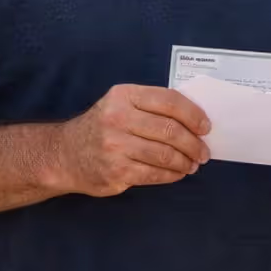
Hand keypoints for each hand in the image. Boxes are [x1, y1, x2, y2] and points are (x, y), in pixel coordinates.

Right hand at [53, 85, 210, 196]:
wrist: (64, 154)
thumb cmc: (102, 127)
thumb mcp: (121, 105)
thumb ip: (152, 107)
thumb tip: (195, 121)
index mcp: (124, 96)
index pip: (169, 101)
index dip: (194, 115)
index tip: (206, 127)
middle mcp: (117, 118)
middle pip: (170, 131)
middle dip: (194, 144)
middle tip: (203, 152)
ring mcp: (115, 146)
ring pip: (165, 155)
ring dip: (186, 161)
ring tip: (193, 164)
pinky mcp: (116, 171)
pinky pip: (155, 174)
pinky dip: (172, 175)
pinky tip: (178, 173)